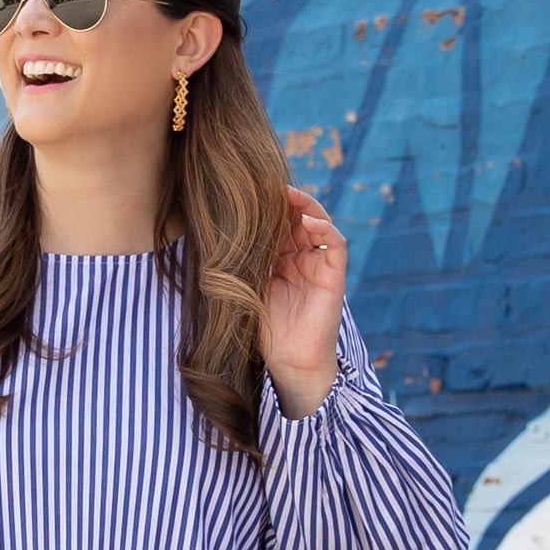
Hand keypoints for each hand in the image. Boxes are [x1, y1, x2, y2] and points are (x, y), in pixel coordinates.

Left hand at [263, 184, 349, 415]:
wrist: (289, 363)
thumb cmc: (265, 332)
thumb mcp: (246, 289)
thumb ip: (241, 263)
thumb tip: (214, 233)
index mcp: (279, 260)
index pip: (276, 224)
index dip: (266, 207)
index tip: (248, 192)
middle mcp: (301, 258)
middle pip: (296, 218)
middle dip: (284, 201)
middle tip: (268, 186)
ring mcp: (319, 265)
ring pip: (317, 224)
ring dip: (305, 206)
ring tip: (288, 195)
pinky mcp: (334, 276)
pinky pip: (335, 244)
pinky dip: (325, 229)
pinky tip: (309, 221)